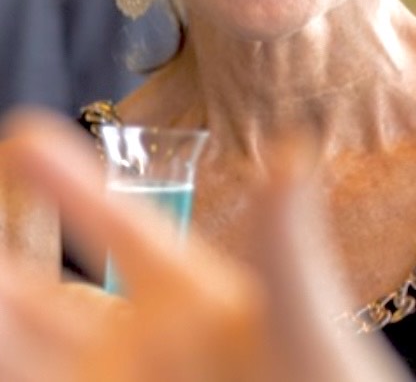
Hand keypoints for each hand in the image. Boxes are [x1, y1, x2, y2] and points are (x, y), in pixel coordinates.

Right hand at [0, 111, 411, 381]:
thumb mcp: (307, 329)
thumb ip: (287, 251)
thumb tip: (292, 150)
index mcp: (189, 293)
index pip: (115, 223)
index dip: (68, 181)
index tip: (23, 135)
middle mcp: (142, 344)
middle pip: (41, 297)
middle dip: (2, 262)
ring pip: (27, 355)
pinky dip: (12, 374)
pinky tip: (1, 363)